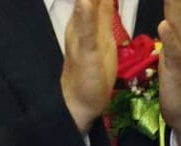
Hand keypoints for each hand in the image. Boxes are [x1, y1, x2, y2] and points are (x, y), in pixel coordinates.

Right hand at [60, 0, 120, 133]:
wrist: (80, 100)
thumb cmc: (92, 67)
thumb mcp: (99, 31)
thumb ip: (100, 8)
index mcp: (89, 13)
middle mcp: (82, 19)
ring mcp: (81, 34)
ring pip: (86, 2)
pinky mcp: (84, 51)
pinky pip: (86, 30)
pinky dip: (86, 13)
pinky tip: (87, 1)